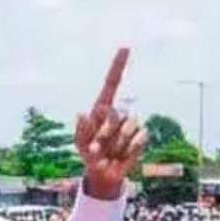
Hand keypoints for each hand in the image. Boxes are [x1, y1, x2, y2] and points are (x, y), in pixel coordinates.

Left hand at [74, 48, 146, 199]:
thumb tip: (81, 113)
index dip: (118, 65)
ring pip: (129, 127)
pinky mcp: (140, 137)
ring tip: (110, 152)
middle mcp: (117, 113)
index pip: (111, 83)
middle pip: (116, 114)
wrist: (103, 173)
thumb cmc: (88, 154)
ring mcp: (130, 124)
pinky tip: (122, 154)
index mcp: (101, 109)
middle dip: (106, 133)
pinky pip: (139, 139)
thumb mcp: (79, 145)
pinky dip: (129, 150)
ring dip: (117, 144)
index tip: (125, 47)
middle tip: (97, 147)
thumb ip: (80, 131)